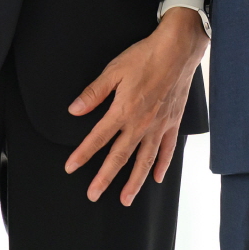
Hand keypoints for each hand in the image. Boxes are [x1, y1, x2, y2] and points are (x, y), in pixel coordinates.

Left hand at [65, 6, 208, 205]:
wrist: (178, 50)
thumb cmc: (145, 57)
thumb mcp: (114, 70)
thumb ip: (94, 93)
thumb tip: (74, 110)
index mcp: (123, 111)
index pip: (98, 138)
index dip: (83, 154)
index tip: (70, 168)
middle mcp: (140, 124)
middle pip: (120, 157)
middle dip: (105, 178)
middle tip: (94, 195)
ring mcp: (158, 126)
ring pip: (145, 160)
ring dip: (134, 181)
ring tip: (126, 199)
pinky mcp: (172, 123)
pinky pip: (168, 150)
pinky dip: (163, 165)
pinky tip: (157, 177)